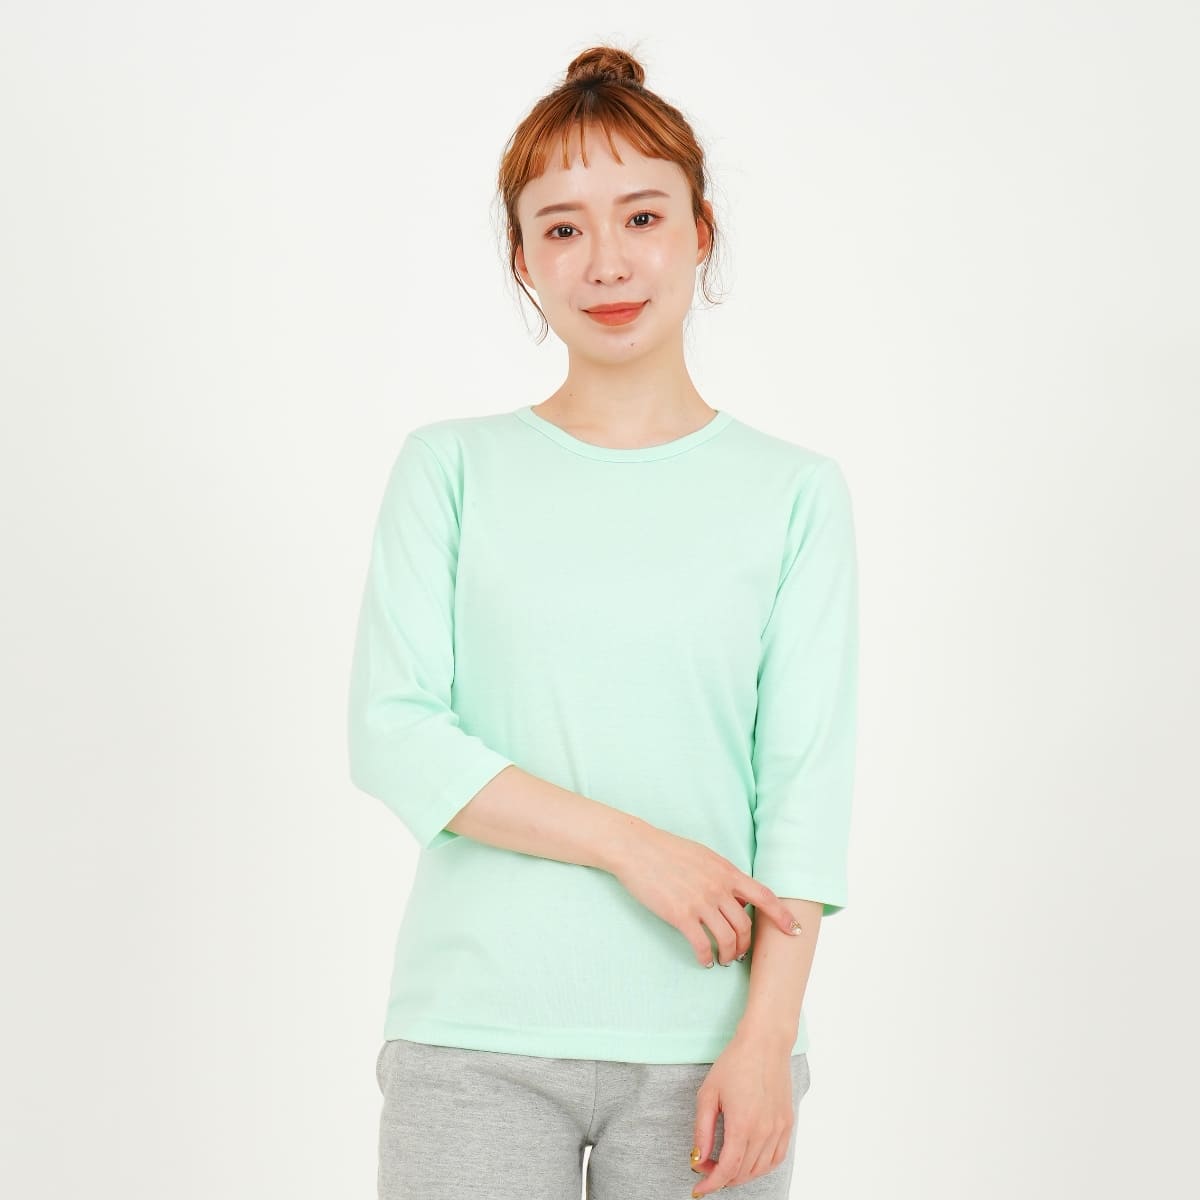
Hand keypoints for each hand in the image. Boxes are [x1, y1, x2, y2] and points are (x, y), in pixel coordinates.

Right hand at [611, 824, 799, 965]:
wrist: (638, 848)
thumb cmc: (668, 851)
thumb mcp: (705, 857)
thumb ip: (723, 875)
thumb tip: (737, 893)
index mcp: (727, 871)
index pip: (764, 897)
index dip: (782, 916)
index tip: (794, 931)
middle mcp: (718, 887)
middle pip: (745, 925)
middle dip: (745, 945)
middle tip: (738, 954)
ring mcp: (700, 901)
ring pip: (726, 938)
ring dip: (727, 954)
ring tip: (722, 960)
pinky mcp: (680, 914)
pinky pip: (701, 944)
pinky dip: (705, 957)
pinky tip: (704, 961)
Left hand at [689, 1031, 795, 1194]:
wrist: (765, 1043)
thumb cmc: (734, 1063)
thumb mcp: (708, 1094)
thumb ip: (702, 1131)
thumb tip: (698, 1159)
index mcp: (742, 1125)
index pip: (727, 1170)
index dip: (711, 1184)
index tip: (699, 1189)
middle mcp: (764, 1131)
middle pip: (742, 1173)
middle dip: (721, 1177)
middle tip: (705, 1166)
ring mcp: (779, 1129)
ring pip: (760, 1169)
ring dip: (740, 1175)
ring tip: (724, 1165)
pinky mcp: (787, 1123)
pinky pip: (776, 1158)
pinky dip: (761, 1167)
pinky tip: (748, 1160)